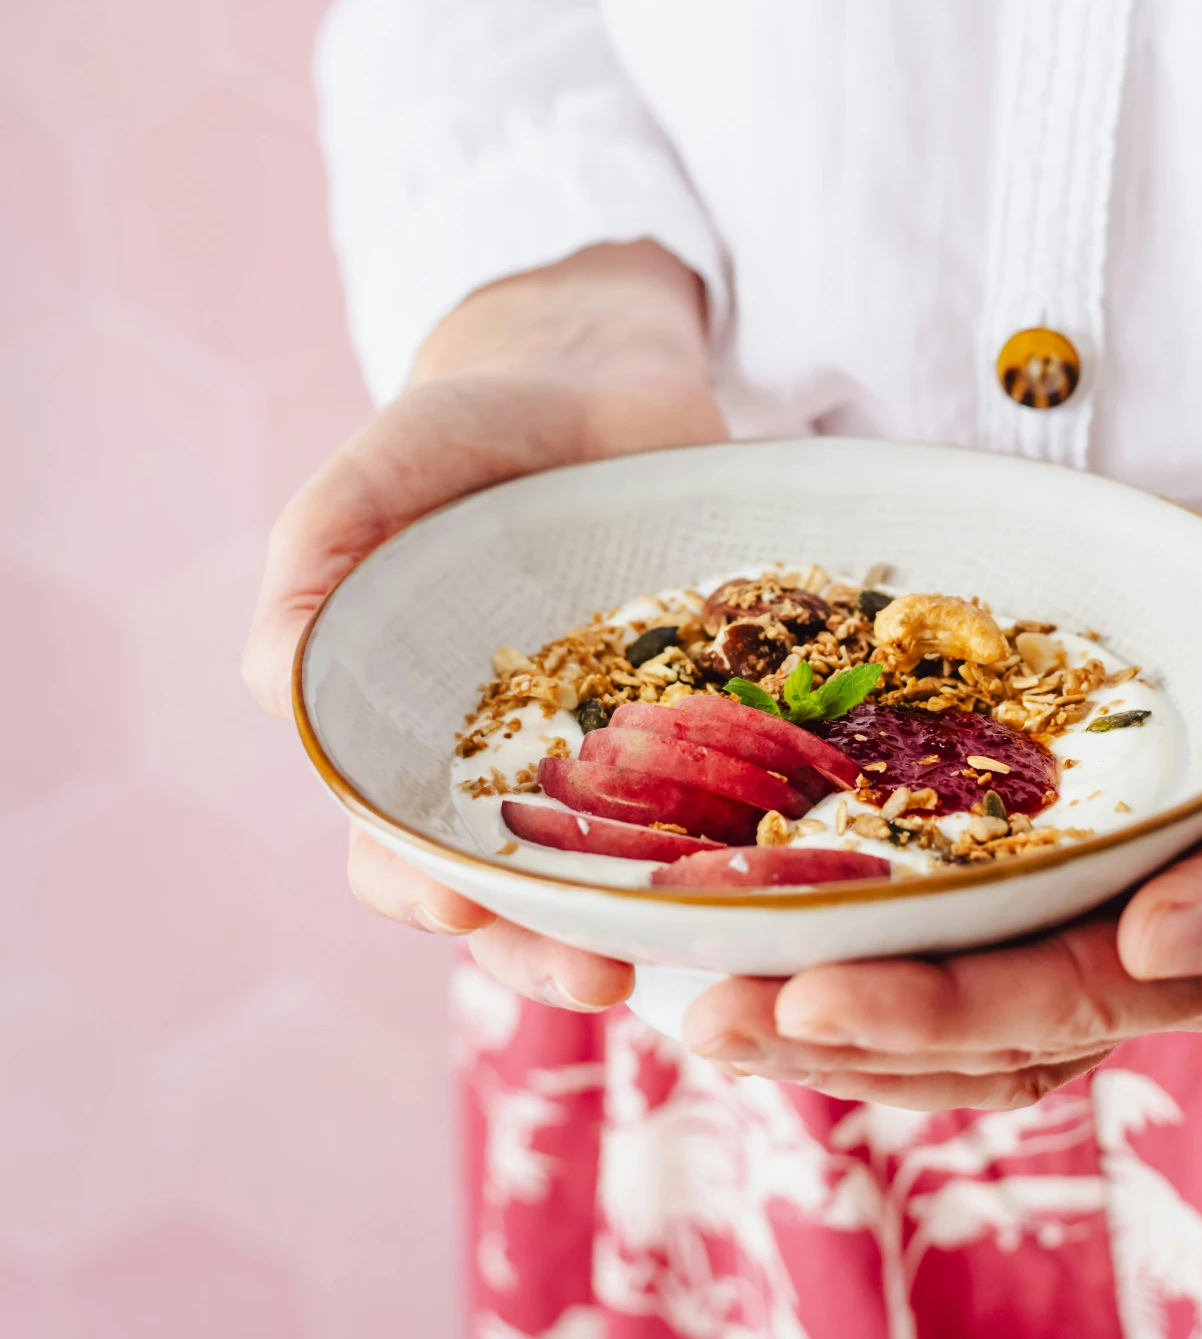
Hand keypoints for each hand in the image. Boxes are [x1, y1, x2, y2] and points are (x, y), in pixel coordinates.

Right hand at [244, 240, 725, 1011]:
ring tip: (695, 941)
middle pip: (519, 890)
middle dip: (549, 945)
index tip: (462, 912)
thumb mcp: (372, 478)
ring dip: (655, 916)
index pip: (400, 850)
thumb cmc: (455, 432)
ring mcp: (624, 741)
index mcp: (415, 737)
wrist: (592, 367)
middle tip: (605, 971)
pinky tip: (787, 863)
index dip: (423, 894)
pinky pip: (732, 783)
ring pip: (630, 864)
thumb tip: (279, 683)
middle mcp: (518, 763)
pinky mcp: (716, 704)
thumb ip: (315, 563)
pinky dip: (754, 831)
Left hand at [683, 471, 1201, 1105]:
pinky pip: (988, 916)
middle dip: (837, 1034)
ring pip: (971, 995)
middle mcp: (1168, 953)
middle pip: (984, 1031)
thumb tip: (1155, 954)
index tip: (794, 1005)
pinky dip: (893, 932)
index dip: (921, 1015)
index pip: (1053, 1006)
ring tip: (706, 995)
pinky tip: (806, 910)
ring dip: (842, 1006)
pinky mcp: (1110, 850)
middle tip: (693, 1017)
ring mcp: (1136, 909)